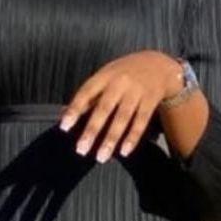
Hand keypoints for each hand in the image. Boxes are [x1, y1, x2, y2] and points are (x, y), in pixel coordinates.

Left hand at [57, 51, 183, 161]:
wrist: (158, 64)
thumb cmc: (125, 74)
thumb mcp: (105, 77)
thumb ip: (87, 96)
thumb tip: (63, 113)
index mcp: (104, 76)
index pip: (86, 93)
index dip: (74, 110)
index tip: (64, 127)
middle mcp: (120, 83)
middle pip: (104, 108)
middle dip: (92, 130)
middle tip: (81, 149)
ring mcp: (136, 92)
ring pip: (122, 118)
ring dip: (111, 139)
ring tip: (101, 157)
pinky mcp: (150, 101)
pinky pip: (141, 122)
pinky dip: (132, 138)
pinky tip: (124, 151)